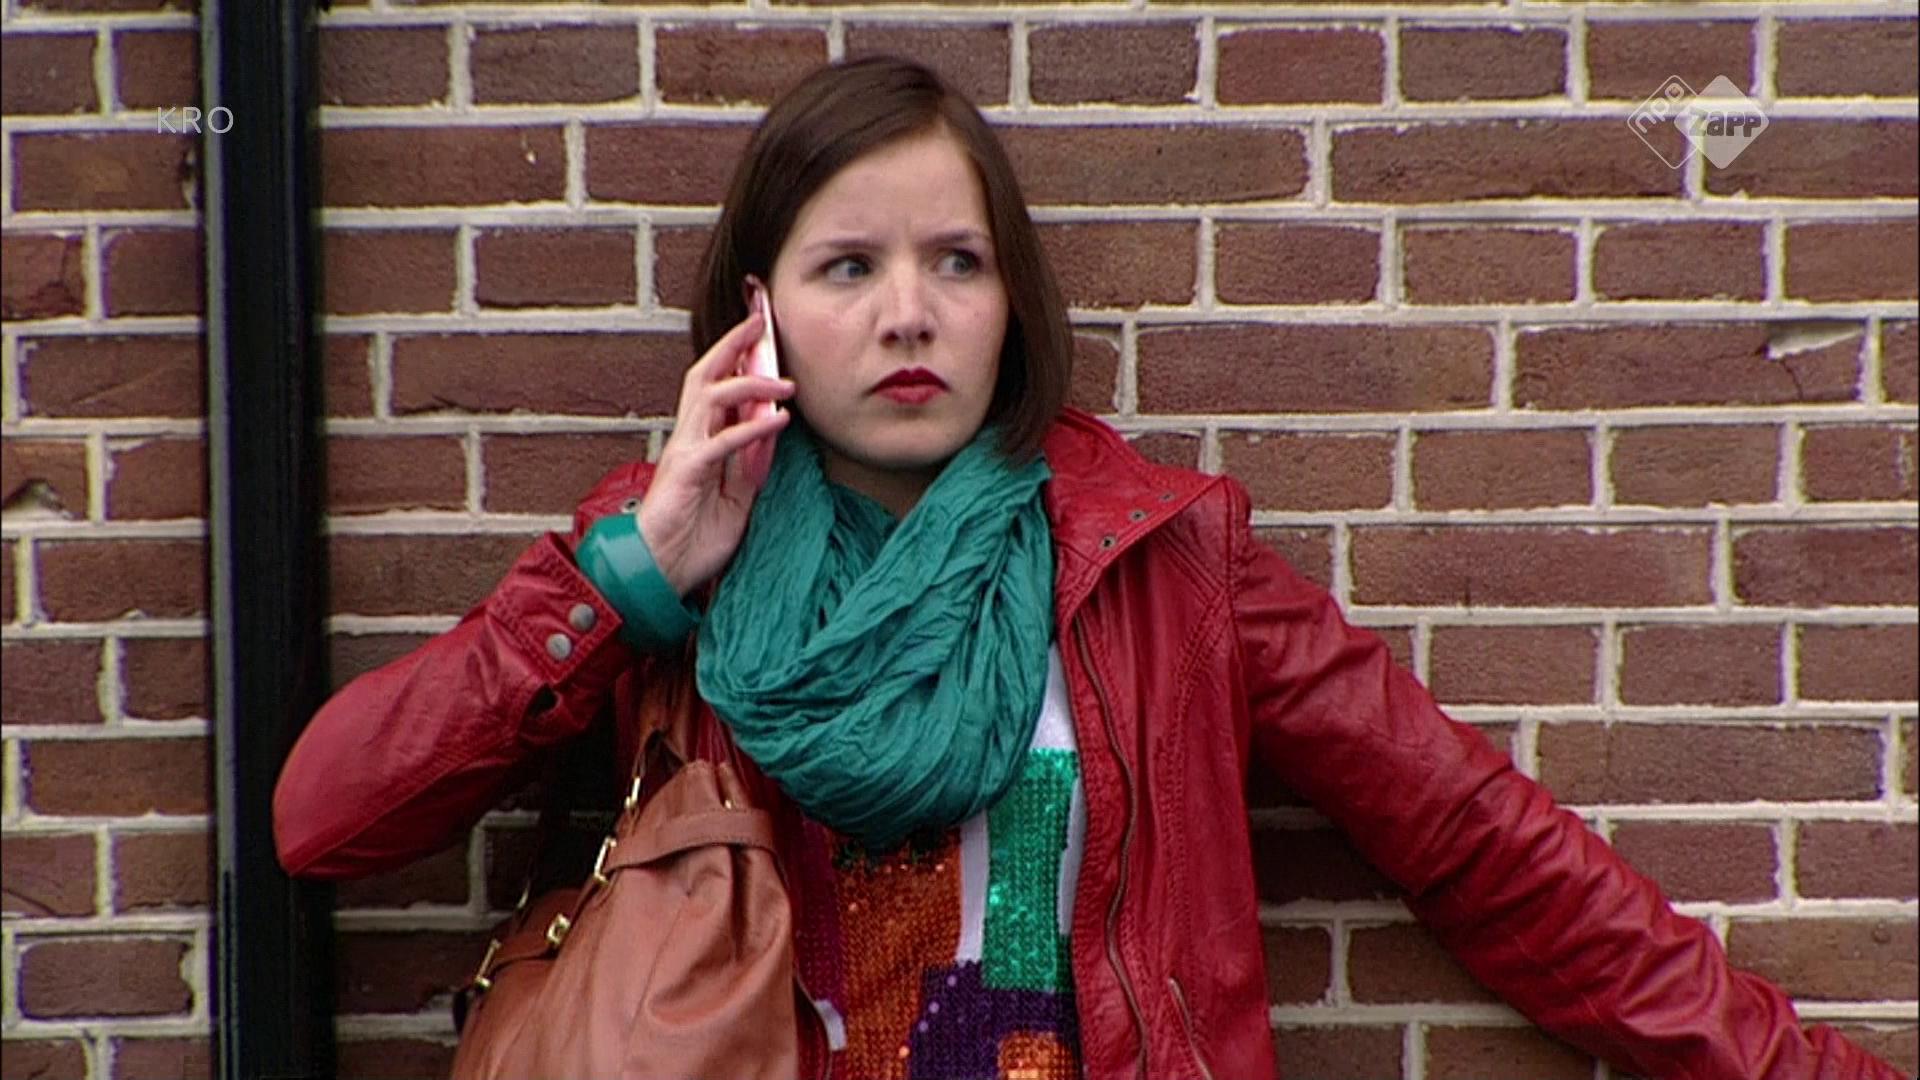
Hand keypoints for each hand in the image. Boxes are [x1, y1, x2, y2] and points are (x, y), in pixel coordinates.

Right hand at [637, 311, 795, 597]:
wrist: (660, 572)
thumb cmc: (693, 537)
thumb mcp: (736, 499)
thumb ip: (750, 466)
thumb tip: (771, 435)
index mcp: (698, 441)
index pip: (715, 387)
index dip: (734, 356)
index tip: (760, 332)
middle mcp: (688, 438)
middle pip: (704, 375)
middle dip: (731, 344)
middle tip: (759, 320)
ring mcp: (684, 451)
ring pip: (709, 397)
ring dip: (749, 383)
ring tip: (785, 383)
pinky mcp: (685, 472)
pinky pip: (721, 442)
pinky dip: (751, 428)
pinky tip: (777, 420)